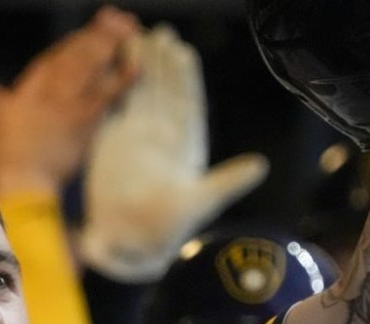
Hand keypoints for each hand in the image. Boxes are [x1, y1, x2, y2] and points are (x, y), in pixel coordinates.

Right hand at [0, 5, 140, 195]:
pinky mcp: (85, 120)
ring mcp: (67, 103)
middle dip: (97, 35)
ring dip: (112, 45)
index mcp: (27, 88)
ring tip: (130, 29)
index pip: (54, 58)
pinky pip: (107, 93)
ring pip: (92, 66)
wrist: (23, 181)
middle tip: (118, 18)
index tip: (90, 31)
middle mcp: (48, 89)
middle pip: (76, 55)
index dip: (74, 43)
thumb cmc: (10, 158)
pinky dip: (123, 77)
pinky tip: (137, 64)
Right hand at [81, 26, 268, 282]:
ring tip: (133, 37)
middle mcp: (162, 136)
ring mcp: (136, 137)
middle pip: (162, 90)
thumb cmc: (166, 229)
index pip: (186, 103)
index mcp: (186, 145)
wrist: (130, 244)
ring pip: (138, 94)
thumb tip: (260, 166)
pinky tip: (108, 68)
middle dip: (161, 62)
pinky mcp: (111, 144)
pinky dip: (112, 88)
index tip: (181, 51)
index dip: (184, 77)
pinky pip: (113, 109)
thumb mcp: (202, 204)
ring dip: (137, 68)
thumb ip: (228, 182)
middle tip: (158, 32)